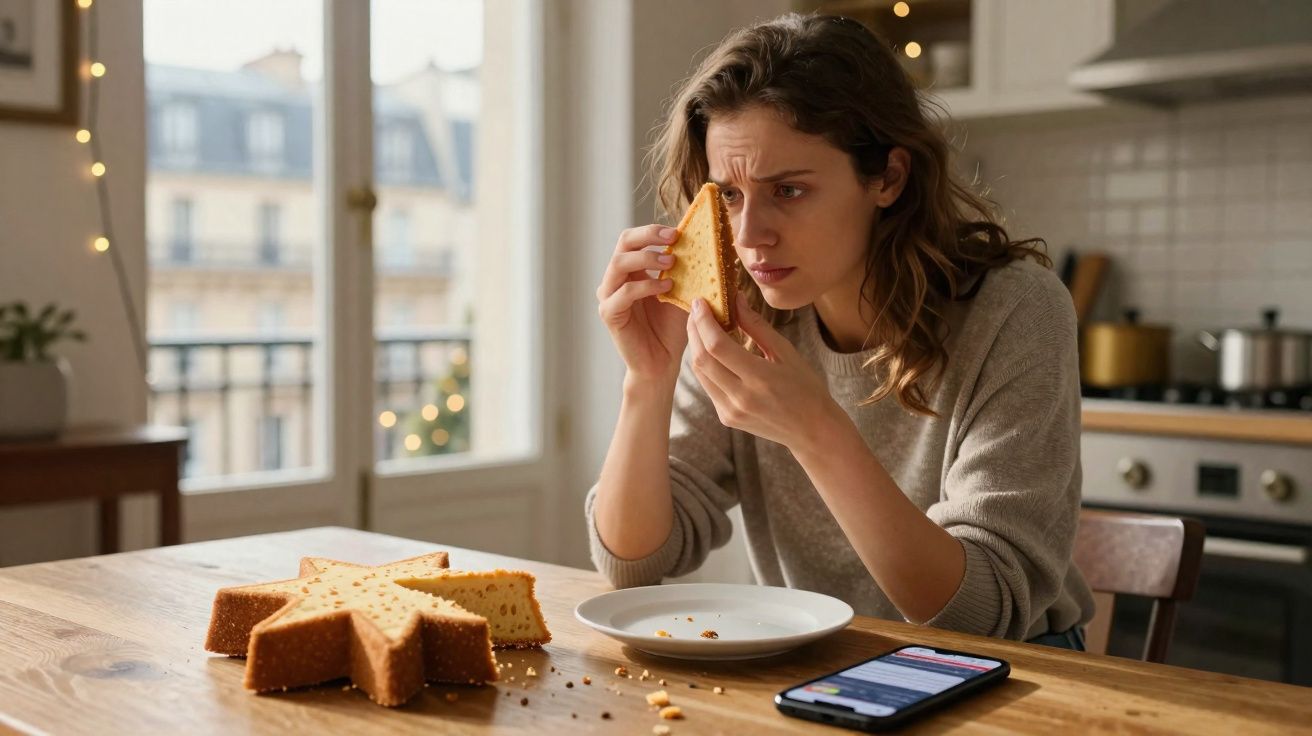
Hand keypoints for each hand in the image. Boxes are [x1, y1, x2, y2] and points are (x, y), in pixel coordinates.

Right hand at [596, 225, 689, 382]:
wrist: (663, 362)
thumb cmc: (672, 327)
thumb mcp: (683, 291)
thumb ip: (686, 269)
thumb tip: (709, 242)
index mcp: (631, 270)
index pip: (634, 238)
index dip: (653, 230)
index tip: (678, 231)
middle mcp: (615, 279)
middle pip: (624, 243)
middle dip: (648, 236)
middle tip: (673, 238)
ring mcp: (609, 295)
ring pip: (619, 263)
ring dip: (647, 258)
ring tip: (672, 262)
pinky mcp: (609, 314)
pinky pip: (624, 292)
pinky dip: (646, 286)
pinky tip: (667, 288)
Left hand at [686, 291, 843, 449]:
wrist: (812, 429)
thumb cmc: (805, 387)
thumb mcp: (786, 352)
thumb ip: (757, 326)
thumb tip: (736, 299)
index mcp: (760, 378)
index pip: (717, 346)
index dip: (703, 322)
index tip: (700, 302)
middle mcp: (741, 398)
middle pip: (702, 359)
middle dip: (694, 330)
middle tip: (696, 310)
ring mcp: (731, 411)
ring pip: (700, 373)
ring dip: (696, 347)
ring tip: (701, 326)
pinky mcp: (727, 418)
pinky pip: (708, 386)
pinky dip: (706, 365)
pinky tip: (711, 350)